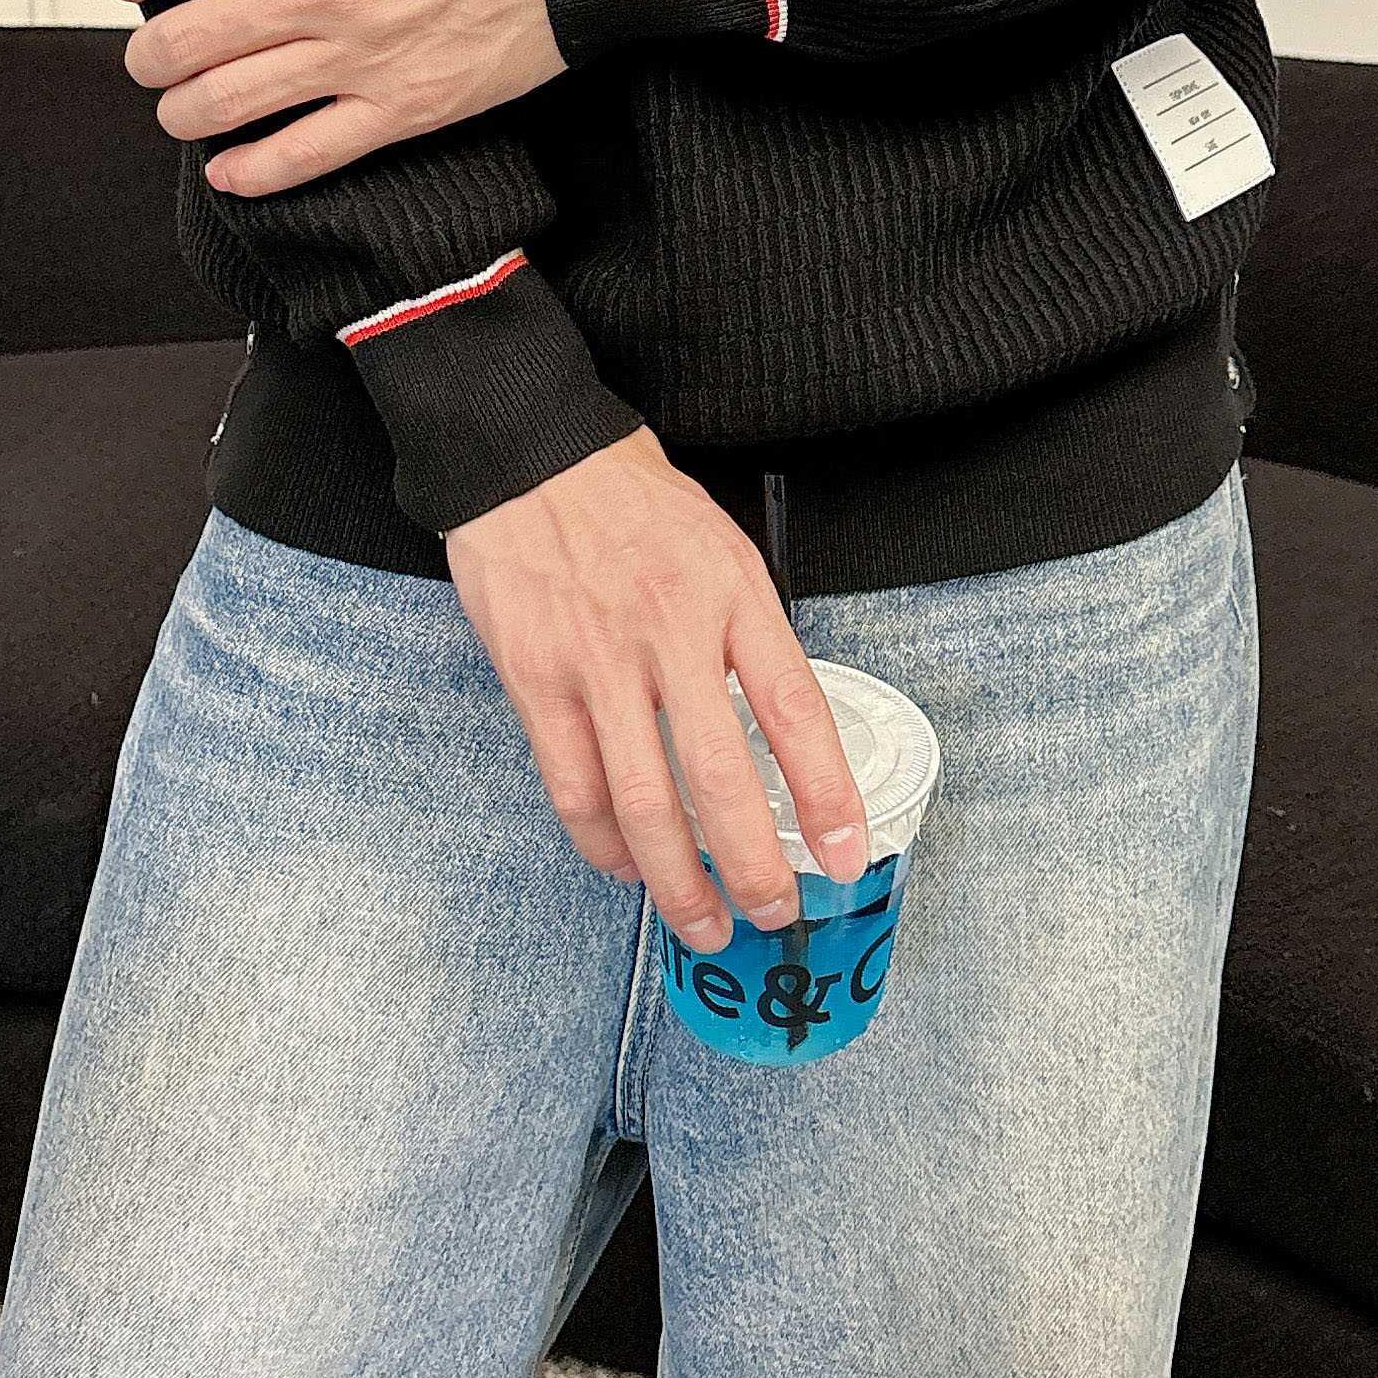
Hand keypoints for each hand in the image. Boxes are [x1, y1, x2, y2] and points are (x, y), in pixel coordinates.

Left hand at [102, 0, 564, 194]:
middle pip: (186, 43)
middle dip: (147, 55)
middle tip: (149, 53)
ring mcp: (361, 59)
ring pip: (230, 106)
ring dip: (184, 111)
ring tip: (180, 105)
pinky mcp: (407, 108)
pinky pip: (308, 156)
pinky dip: (254, 173)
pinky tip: (229, 172)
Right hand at [446, 428, 871, 951]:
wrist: (530, 456)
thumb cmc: (632, 502)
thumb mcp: (721, 547)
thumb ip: (748, 635)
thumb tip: (780, 736)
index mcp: (731, 594)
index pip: (794, 709)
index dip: (827, 793)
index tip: (847, 853)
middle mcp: (670, 631)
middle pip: (719, 776)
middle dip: (752, 865)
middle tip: (772, 913)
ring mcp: (598, 660)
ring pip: (642, 801)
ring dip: (676, 880)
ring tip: (700, 921)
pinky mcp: (535, 678)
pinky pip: (573, 787)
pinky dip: (602, 843)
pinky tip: (626, 865)